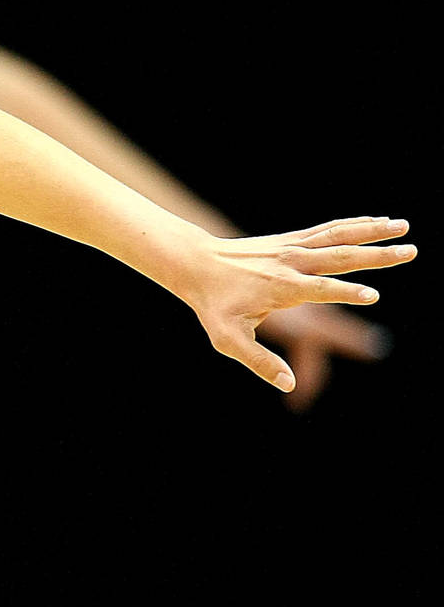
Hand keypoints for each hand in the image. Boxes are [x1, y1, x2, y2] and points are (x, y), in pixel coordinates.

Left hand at [183, 217, 413, 393]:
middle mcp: (291, 263)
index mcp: (281, 287)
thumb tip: (289, 385)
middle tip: (411, 252)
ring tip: (405, 227)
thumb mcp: (228, 338)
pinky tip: (379, 221)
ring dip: (373, 232)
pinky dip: (355, 224)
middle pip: (340, 257)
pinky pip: (329, 229)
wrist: (195, 264)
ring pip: (339, 236)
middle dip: (376, 256)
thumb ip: (259, 362)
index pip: (320, 289)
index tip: (373, 296)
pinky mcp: (292, 240)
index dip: (345, 294)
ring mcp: (293, 248)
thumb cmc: (213, 305)